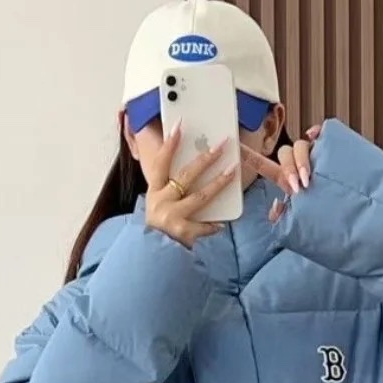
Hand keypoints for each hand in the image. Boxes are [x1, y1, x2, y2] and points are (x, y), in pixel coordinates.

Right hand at [145, 121, 236, 247]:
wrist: (150, 256)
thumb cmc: (157, 229)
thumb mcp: (157, 206)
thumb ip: (169, 191)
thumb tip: (191, 173)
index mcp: (154, 192)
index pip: (161, 162)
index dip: (170, 144)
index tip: (180, 126)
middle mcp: (161, 201)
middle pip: (186, 175)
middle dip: (206, 158)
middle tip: (221, 145)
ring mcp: (172, 216)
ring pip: (201, 196)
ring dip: (219, 183)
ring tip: (232, 171)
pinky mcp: (182, 232)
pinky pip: (204, 225)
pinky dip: (213, 225)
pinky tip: (222, 224)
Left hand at [241, 122, 322, 221]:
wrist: (350, 215)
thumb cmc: (325, 216)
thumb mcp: (300, 219)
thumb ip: (284, 216)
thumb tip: (276, 208)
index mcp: (287, 177)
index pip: (264, 164)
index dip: (249, 155)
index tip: (235, 145)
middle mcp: (299, 162)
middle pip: (285, 153)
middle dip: (289, 170)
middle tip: (297, 188)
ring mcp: (315, 153)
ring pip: (301, 145)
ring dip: (302, 161)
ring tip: (308, 179)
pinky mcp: (331, 148)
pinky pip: (322, 132)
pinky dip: (318, 132)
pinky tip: (316, 136)